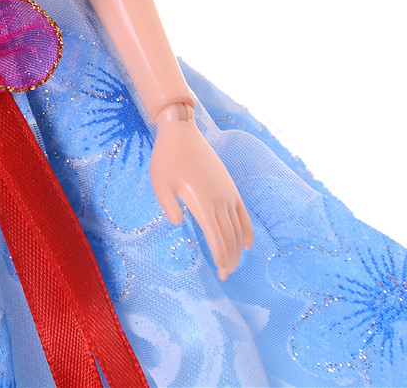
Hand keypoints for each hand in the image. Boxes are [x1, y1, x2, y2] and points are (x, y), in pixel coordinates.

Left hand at [149, 105, 253, 279]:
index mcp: (203, 203)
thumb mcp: (159, 184)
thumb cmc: (167, 158)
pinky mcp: (230, 186)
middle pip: (231, 238)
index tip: (221, 274)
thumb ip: (169, 208)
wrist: (181, 132)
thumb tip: (179, 223)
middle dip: (231, 260)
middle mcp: (221, 201)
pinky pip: (243, 214)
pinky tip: (247, 243)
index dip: (221, 259)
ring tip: (233, 264)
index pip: (218, 240)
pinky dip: (247, 231)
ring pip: (239, 229)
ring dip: (239, 249)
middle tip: (226, 274)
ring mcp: (228, 193)